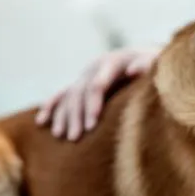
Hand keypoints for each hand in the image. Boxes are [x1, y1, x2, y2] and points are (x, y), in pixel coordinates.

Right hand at [35, 48, 159, 140]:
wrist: (142, 57)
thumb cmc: (152, 66)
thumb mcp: (153, 63)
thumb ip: (147, 66)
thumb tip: (135, 70)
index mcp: (112, 62)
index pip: (97, 84)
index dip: (93, 104)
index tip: (92, 124)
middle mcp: (94, 68)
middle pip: (80, 93)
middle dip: (77, 116)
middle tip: (77, 138)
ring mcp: (84, 75)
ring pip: (68, 96)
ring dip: (63, 116)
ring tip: (62, 136)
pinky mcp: (79, 83)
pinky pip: (60, 95)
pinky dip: (50, 107)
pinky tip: (41, 122)